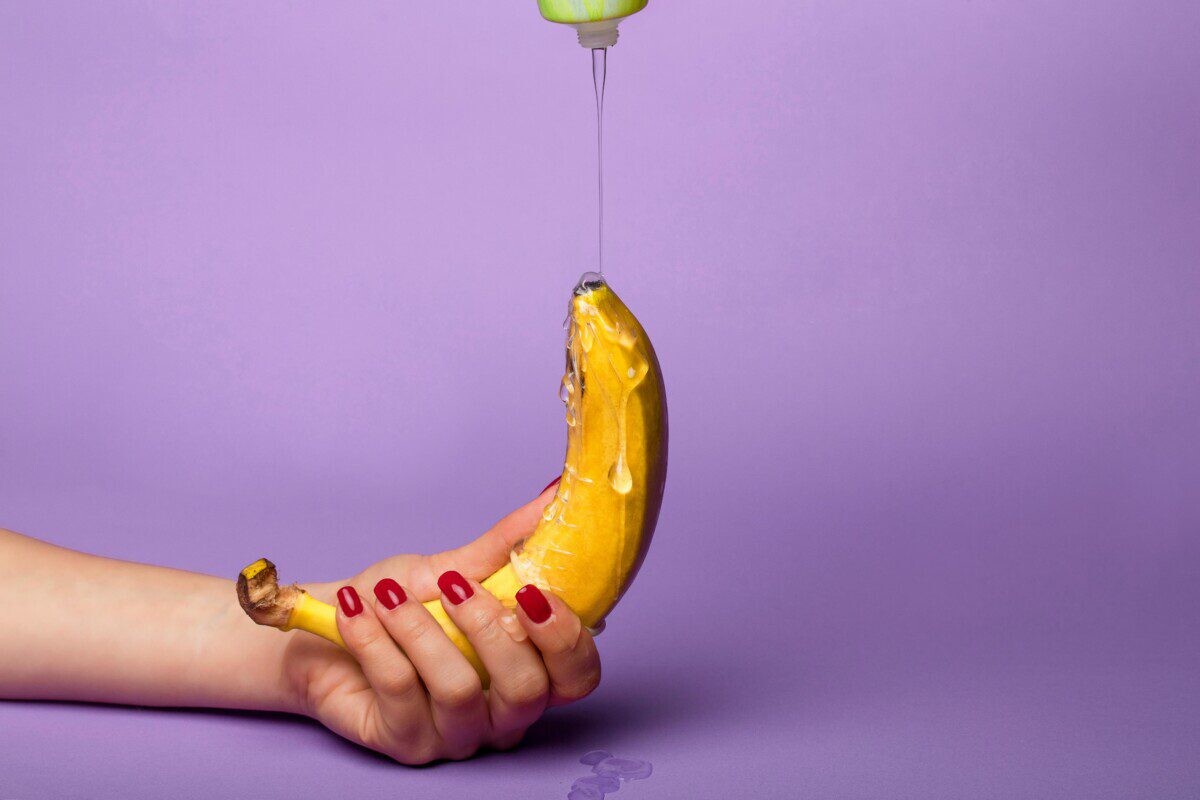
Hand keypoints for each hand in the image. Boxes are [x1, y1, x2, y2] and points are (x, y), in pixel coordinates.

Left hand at [282, 482, 601, 763]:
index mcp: (531, 670)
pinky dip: (375, 641)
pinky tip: (356, 609)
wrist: (324, 629)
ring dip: (419, 630)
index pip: (578, 676)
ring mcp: (456, 735)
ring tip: (387, 593)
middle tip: (453, 587)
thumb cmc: (398, 600)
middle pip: (528, 693)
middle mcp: (502, 713)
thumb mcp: (453, 568)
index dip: (565, 639)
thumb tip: (552, 496)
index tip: (533, 592)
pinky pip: (400, 693)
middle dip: (490, 630)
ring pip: (459, 692)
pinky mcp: (405, 745)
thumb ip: (508, 544)